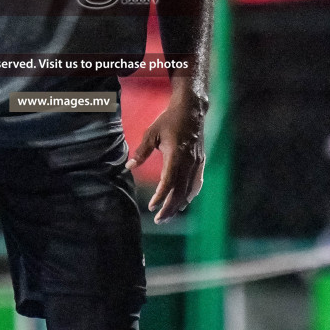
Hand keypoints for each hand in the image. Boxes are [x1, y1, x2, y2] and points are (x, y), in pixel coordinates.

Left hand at [127, 100, 206, 223]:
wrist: (191, 110)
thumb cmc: (169, 120)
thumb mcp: (152, 133)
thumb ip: (141, 152)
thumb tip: (129, 166)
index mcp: (176, 155)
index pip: (168, 182)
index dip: (160, 196)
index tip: (151, 206)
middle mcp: (189, 162)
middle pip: (180, 191)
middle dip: (169, 208)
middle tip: (158, 220)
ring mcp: (197, 162)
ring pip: (189, 190)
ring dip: (179, 204)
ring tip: (168, 215)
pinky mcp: (201, 161)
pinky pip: (197, 182)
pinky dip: (190, 194)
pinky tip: (184, 201)